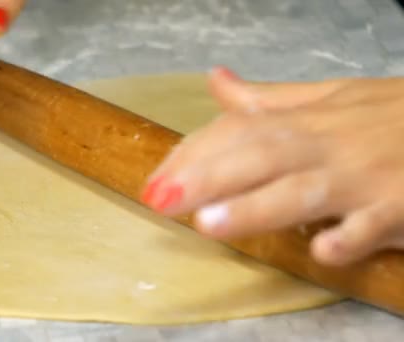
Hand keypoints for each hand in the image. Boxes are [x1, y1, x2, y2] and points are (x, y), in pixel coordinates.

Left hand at [141, 67, 403, 266]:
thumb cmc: (387, 114)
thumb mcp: (328, 96)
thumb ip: (267, 98)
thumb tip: (216, 81)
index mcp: (304, 120)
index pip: (238, 131)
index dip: (194, 154)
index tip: (156, 181)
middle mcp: (325, 145)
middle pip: (259, 156)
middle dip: (207, 177)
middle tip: (160, 201)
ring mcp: (362, 177)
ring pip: (303, 191)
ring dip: (257, 207)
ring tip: (211, 224)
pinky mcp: (399, 205)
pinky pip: (372, 225)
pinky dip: (350, 238)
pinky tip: (323, 251)